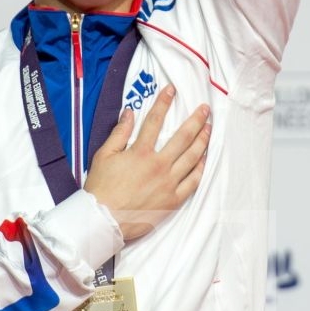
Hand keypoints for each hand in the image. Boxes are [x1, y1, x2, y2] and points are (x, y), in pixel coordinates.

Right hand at [83, 86, 210, 242]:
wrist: (103, 221)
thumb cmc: (101, 188)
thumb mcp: (103, 156)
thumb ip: (119, 133)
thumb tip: (129, 112)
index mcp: (140, 152)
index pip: (155, 120)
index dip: (164, 102)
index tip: (172, 89)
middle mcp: (158, 165)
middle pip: (183, 137)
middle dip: (196, 120)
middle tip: (204, 109)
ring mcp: (168, 183)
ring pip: (192, 158)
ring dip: (202, 141)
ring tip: (208, 129)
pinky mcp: (173, 200)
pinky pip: (192, 182)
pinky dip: (200, 168)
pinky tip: (204, 159)